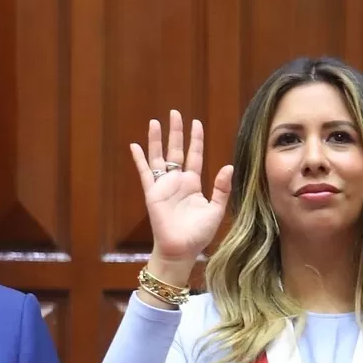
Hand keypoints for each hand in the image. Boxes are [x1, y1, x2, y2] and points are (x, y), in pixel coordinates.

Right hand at [128, 111, 233, 280]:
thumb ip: (221, 188)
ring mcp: (163, 186)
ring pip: (159, 157)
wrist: (181, 249)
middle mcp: (177, 181)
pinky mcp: (152, 193)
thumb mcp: (216, 209)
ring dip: (156, 140)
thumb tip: (228, 166)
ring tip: (154, 122)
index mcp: (193, 183)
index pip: (194, 155)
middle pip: (175, 150)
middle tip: (175, 113)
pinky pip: (144, 173)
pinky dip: (139, 159)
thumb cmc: (199, 233)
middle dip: (176, 132)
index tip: (196, 123)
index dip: (195, 139)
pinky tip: (135, 146)